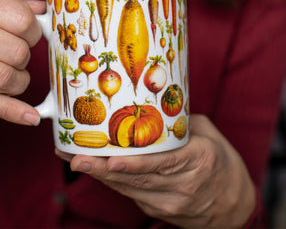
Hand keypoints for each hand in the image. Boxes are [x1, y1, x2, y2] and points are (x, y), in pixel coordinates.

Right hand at [0, 0, 44, 125]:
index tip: (28, 34)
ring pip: (6, 79)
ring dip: (19, 81)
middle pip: (17, 53)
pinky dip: (12, 112)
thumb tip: (42, 12)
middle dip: (25, 57)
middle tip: (15, 52)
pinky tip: (31, 116)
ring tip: (11, 72)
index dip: (33, 31)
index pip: (22, 21)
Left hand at [57, 115, 256, 227]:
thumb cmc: (220, 163)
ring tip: (74, 160)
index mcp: (196, 162)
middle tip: (75, 158)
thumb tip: (149, 101)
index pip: (162, 164)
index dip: (134, 164)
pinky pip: (130, 192)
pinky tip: (92, 167)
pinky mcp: (158, 208)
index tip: (110, 160)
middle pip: (137, 179)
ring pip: (128, 188)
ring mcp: (168, 202)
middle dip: (102, 169)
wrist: (234, 205)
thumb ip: (178, 122)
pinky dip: (111, 180)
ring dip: (99, 175)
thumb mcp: (208, 135)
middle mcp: (181, 186)